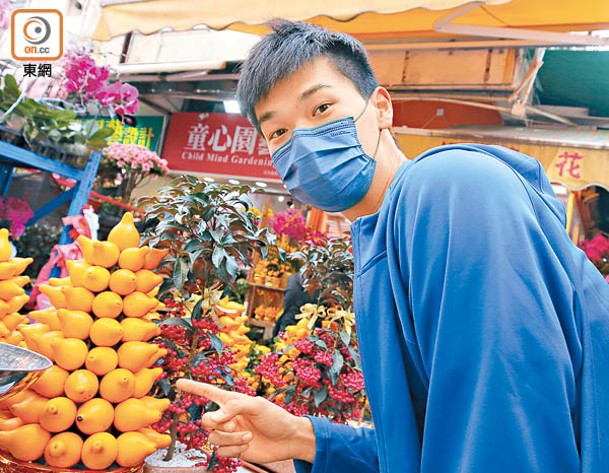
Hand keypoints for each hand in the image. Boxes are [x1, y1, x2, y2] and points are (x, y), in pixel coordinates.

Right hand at [176, 379, 315, 463]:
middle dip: (217, 424)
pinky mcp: (233, 449)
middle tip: (233, 424)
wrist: (288, 439)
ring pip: (214, 438)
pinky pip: (221, 452)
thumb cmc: (275, 417)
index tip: (178, 382)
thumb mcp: (258, 405)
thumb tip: (214, 418)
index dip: (193, 387)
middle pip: (206, 420)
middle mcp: (228, 417)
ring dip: (230, 438)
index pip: (208, 392)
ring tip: (248, 435)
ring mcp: (230, 434)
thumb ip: (234, 407)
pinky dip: (233, 450)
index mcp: (232, 401)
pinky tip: (247, 445)